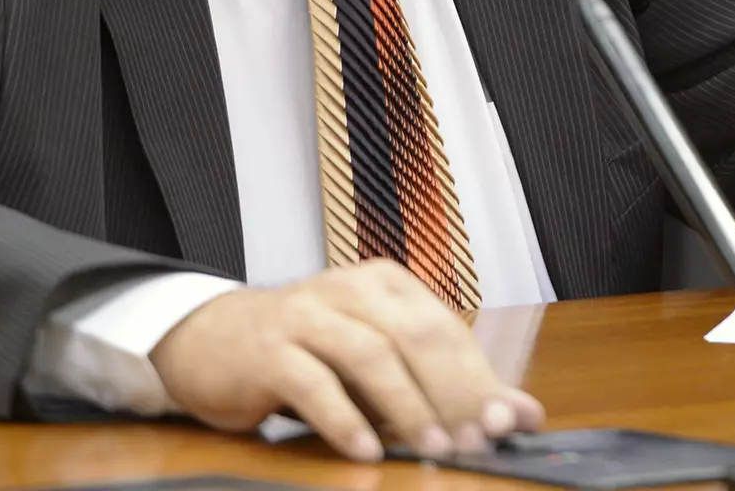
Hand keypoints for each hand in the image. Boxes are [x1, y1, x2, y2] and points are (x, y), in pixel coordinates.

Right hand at [151, 261, 544, 462]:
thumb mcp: (378, 363)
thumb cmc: (306, 353)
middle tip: (477, 439)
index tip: (509, 421)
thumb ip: (446, 386)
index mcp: (384, 284)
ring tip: (432, 448)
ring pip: (369, 354)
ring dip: (406, 405)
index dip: (480, 376)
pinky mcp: (269, 348)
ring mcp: (306, 314)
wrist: (212, 340)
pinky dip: (344, 418)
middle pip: (415, 336)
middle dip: (453, 391)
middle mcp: (349, 289)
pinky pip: (313, 382)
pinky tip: (366, 450)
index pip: (445, 329)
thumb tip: (522, 414)